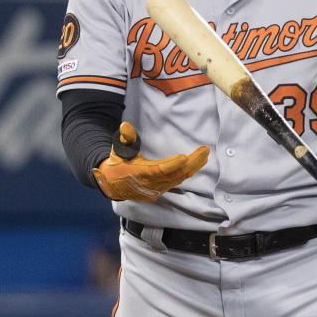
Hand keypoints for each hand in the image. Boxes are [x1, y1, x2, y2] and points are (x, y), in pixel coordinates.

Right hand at [93, 122, 208, 201]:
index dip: (172, 164)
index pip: (159, 170)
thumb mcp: (118, 149)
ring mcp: (156, 189)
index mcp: (139, 173)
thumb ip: (125, 138)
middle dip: (192, 162)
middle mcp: (150, 184)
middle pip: (175, 174)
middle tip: (204, 150)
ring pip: (179, 179)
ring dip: (193, 167)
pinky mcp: (160, 191)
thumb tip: (125, 126)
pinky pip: (177, 182)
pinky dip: (187, 173)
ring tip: (204, 155)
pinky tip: (196, 164)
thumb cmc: (117, 164)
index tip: (184, 157)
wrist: (111, 184)